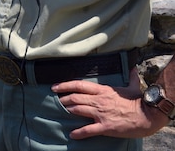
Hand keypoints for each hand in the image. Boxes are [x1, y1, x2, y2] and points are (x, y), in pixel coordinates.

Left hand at [52, 70, 167, 138]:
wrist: (148, 115)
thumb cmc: (139, 101)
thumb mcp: (132, 87)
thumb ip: (130, 77)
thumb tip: (132, 68)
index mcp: (103, 90)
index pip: (79, 85)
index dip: (64, 85)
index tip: (55, 87)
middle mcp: (99, 101)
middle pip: (75, 98)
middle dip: (64, 99)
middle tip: (57, 101)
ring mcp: (101, 113)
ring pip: (78, 110)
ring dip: (68, 111)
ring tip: (61, 112)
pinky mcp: (105, 126)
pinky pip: (88, 130)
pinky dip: (79, 132)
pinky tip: (72, 134)